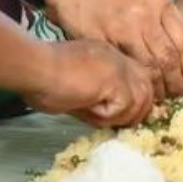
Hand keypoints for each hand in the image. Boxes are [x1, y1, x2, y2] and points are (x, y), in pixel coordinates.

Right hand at [22, 40, 153, 127]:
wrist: (35, 68)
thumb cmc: (42, 77)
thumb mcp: (76, 84)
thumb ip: (96, 95)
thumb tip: (109, 116)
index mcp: (108, 56)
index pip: (136, 78)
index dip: (134, 100)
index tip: (124, 117)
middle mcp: (118, 58)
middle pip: (147, 88)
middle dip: (137, 112)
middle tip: (118, 125)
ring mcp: (119, 68)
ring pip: (140, 101)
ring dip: (119, 117)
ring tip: (94, 117)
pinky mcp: (116, 81)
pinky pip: (123, 108)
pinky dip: (106, 116)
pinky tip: (88, 110)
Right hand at [46, 0, 182, 98]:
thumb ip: (159, 14)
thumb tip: (174, 48)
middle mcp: (145, 14)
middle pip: (168, 58)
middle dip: (174, 82)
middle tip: (174, 95)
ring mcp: (124, 28)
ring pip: (149, 67)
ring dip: (156, 87)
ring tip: (157, 97)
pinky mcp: (103, 41)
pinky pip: (124, 67)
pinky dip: (133, 82)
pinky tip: (135, 89)